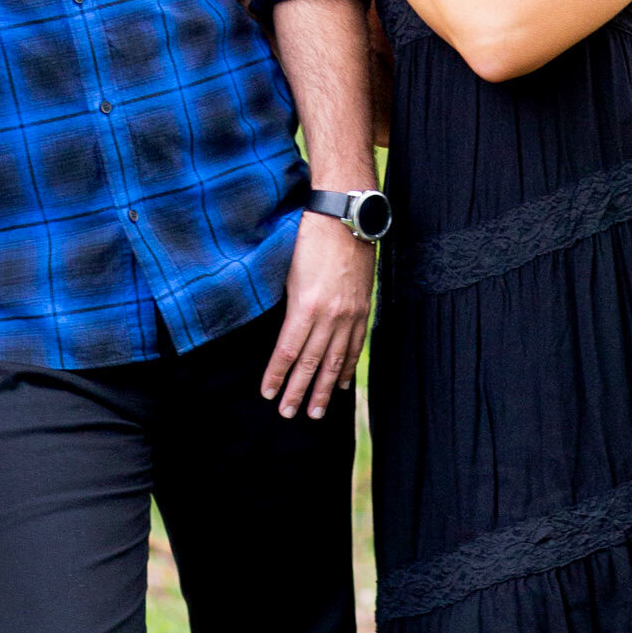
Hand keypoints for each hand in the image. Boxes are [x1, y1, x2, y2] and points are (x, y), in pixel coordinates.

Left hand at [262, 210, 375, 418]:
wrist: (346, 218)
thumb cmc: (309, 239)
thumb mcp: (288, 272)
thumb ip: (286, 306)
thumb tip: (278, 334)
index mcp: (306, 306)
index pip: (288, 352)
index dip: (277, 376)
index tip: (268, 394)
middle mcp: (330, 316)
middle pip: (312, 363)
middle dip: (299, 391)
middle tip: (290, 414)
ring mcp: (350, 314)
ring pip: (336, 361)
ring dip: (325, 389)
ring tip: (317, 412)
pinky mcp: (363, 309)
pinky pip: (356, 346)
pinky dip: (347, 367)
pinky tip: (340, 384)